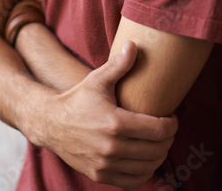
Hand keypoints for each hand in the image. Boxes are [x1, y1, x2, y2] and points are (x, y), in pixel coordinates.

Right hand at [34, 41, 177, 188]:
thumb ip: (119, 64)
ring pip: (148, 167)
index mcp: (115, 123)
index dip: (172, 124)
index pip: (159, 130)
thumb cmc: (76, 100)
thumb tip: (134, 45)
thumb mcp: (97, 80)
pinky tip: (145, 160)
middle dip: (167, 139)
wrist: (50, 123)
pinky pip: (133, 181)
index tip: (171, 117)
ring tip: (157, 143)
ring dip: (159, 156)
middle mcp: (112, 147)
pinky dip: (144, 173)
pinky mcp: (100, 174)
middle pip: (157, 149)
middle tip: (165, 130)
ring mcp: (105, 164)